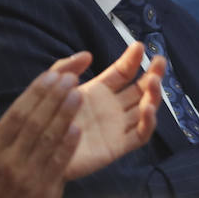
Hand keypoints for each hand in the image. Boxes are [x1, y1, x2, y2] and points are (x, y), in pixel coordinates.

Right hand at [0, 68, 82, 197]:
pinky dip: (69, 145)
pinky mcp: (45, 194)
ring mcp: (28, 178)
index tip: (51, 75)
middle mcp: (9, 162)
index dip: (35, 93)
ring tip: (78, 94)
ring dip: (65, 115)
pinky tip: (78, 128)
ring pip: (50, 139)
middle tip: (70, 78)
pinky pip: (59, 164)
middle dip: (54, 97)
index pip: (16, 114)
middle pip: (35, 122)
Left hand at [56, 45, 163, 179]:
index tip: (139, 46)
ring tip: (154, 82)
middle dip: (153, 75)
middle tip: (160, 62)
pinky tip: (147, 109)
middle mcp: (112, 108)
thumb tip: (88, 54)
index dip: (132, 60)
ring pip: (145, 109)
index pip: (123, 72)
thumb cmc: (45, 118)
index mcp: (99, 91)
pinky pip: (140, 135)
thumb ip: (66, 67)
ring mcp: (117, 127)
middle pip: (140, 89)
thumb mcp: (53, 86)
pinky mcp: (117, 146)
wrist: (39, 151)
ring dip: (153, 96)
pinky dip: (148, 122)